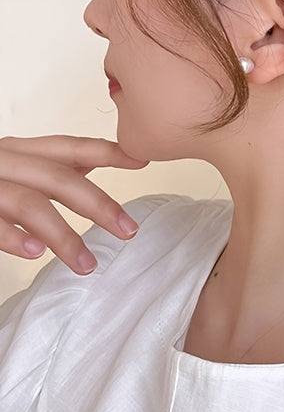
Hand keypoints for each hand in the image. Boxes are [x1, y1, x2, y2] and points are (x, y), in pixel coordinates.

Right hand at [0, 136, 147, 274]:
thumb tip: (92, 161)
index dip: (106, 152)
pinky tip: (36, 253)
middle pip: (59, 178)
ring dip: (64, 237)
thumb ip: (48, 167)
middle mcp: (4, 162)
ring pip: (30, 205)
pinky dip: (15, 238)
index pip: (69, 147)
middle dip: (99, 205)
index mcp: (20, 151)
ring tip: (87, 264)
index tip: (142, 160)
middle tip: (129, 231)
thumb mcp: (15, 167)